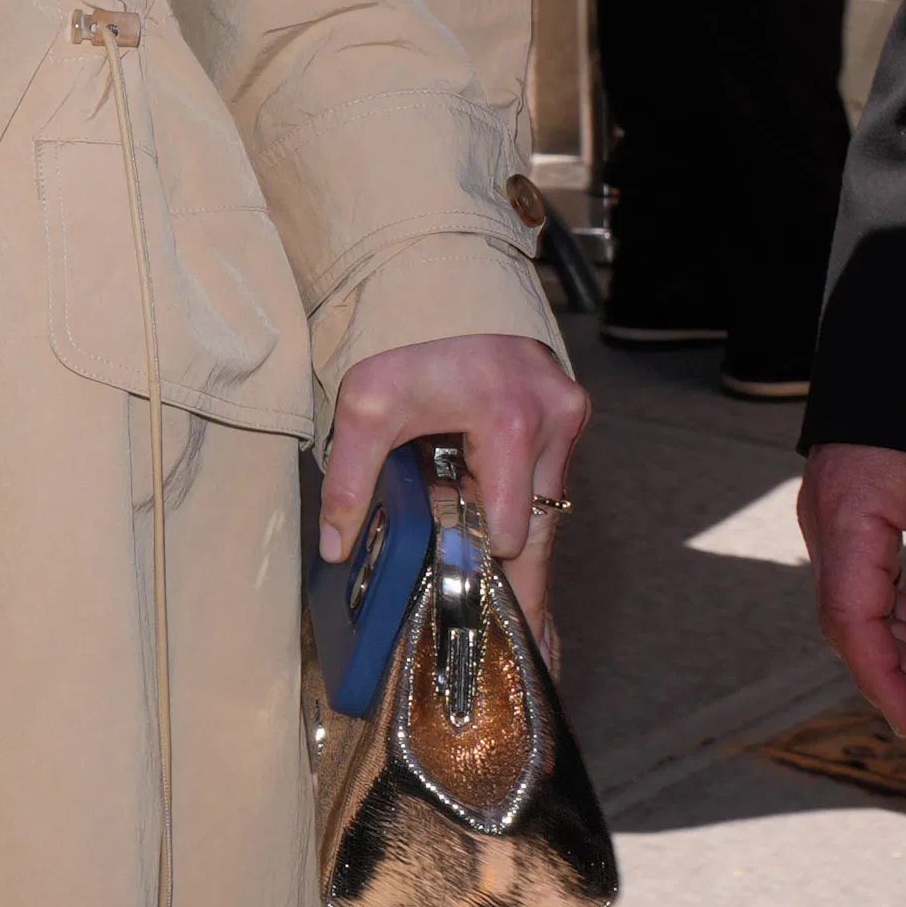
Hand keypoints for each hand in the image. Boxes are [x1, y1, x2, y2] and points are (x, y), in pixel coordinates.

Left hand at [321, 336, 584, 619]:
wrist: (435, 282)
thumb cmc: (403, 341)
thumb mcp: (365, 407)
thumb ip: (349, 482)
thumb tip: (336, 549)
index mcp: (512, 424)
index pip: (512, 536)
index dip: (484, 570)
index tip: (467, 607)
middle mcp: (555, 420)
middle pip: (542, 530)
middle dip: (514, 571)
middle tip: (501, 624)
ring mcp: (568, 413)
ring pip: (548, 506)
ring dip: (515, 532)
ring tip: (490, 578)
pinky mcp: (569, 409)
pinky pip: (548, 477)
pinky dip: (518, 500)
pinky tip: (493, 523)